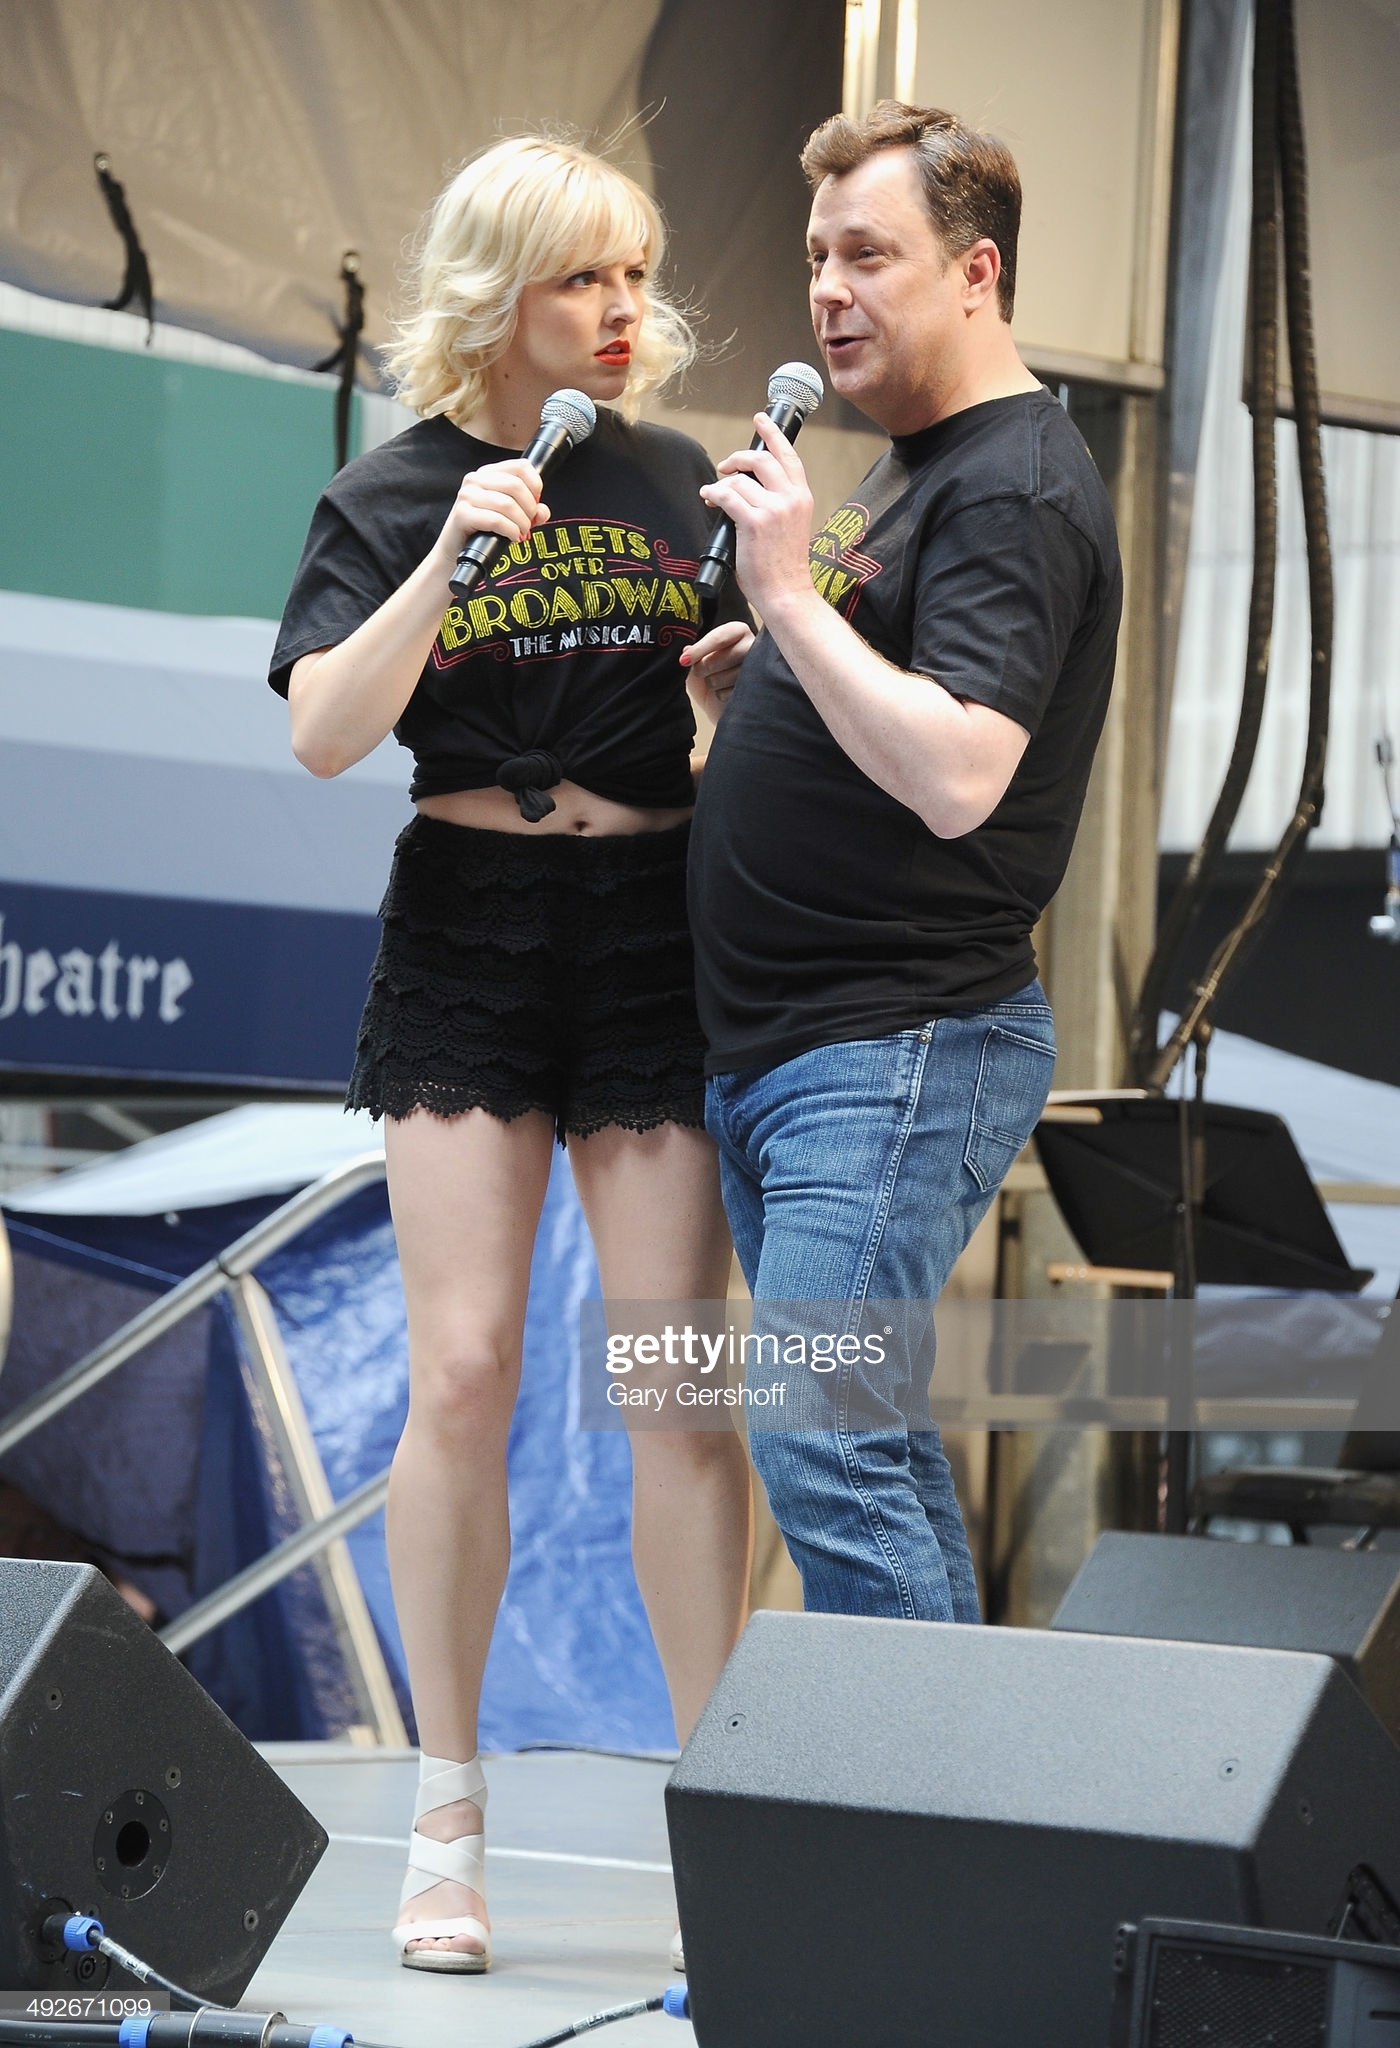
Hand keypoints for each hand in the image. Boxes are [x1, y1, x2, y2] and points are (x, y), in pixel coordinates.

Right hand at [435, 458, 547, 568]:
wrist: (455, 552)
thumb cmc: (483, 531)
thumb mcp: (512, 517)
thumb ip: (531, 511)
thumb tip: (543, 511)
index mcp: (488, 473)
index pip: (521, 466)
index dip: (535, 485)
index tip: (536, 503)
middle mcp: (475, 479)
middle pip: (516, 485)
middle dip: (529, 508)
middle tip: (528, 524)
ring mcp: (467, 495)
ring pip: (507, 504)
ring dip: (521, 523)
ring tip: (521, 533)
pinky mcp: (462, 514)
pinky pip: (496, 520)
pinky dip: (510, 531)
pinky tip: (512, 537)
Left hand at [680, 618, 754, 720]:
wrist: (718, 705)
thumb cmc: (707, 676)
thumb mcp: (696, 662)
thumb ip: (692, 654)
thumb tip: (687, 651)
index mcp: (736, 631)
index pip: (718, 638)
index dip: (699, 650)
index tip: (683, 661)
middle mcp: (751, 645)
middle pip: (723, 657)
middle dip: (704, 668)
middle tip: (700, 672)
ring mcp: (757, 667)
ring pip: (726, 677)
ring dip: (713, 683)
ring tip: (717, 681)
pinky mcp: (757, 687)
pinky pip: (732, 693)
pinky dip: (721, 695)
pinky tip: (726, 691)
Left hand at [698, 412, 815, 619]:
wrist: (787, 592)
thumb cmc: (784, 565)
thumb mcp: (791, 525)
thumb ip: (777, 502)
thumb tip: (747, 486)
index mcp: (803, 498)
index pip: (788, 456)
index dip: (772, 434)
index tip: (760, 419)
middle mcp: (791, 499)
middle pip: (761, 459)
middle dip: (738, 457)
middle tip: (726, 466)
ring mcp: (774, 510)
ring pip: (739, 480)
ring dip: (722, 484)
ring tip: (714, 494)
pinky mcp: (755, 522)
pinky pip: (727, 496)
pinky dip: (713, 493)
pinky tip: (708, 497)